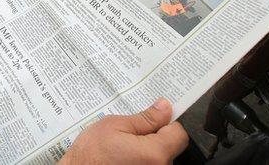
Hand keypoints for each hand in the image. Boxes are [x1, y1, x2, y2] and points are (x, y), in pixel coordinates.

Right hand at [61, 99, 187, 164]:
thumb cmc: (90, 155)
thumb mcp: (114, 125)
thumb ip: (144, 118)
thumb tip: (164, 108)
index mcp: (155, 153)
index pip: (178, 134)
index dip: (167, 122)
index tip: (156, 116)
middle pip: (169, 146)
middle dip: (155, 135)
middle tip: (131, 131)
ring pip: (158, 157)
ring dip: (146, 148)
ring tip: (122, 145)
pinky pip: (149, 164)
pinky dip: (140, 159)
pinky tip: (123, 157)